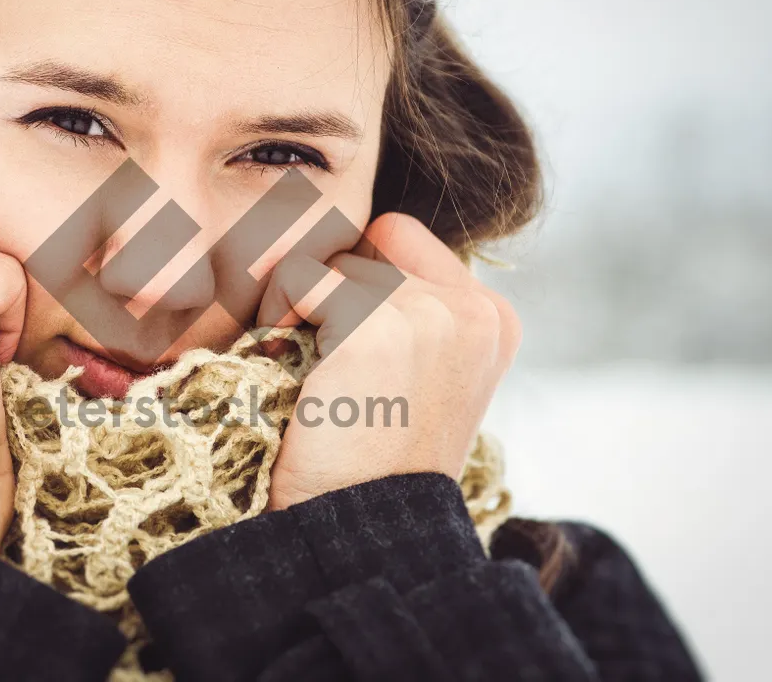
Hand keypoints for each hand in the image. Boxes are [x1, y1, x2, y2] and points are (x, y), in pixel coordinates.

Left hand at [259, 212, 520, 510]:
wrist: (364, 529)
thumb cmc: (379, 459)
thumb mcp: (423, 379)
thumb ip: (413, 311)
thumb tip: (352, 250)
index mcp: (493, 318)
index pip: (402, 240)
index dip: (361, 282)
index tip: (351, 347)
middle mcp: (473, 307)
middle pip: (367, 248)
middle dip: (336, 298)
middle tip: (332, 369)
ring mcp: (428, 312)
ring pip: (333, 262)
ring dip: (307, 311)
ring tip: (318, 378)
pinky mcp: (375, 324)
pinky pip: (299, 276)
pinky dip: (279, 314)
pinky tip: (294, 369)